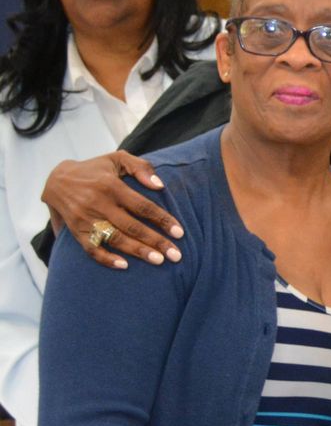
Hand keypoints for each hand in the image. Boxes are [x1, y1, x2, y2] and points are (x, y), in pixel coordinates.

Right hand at [42, 151, 182, 269]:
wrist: (56, 180)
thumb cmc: (95, 169)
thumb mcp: (118, 159)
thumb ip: (141, 168)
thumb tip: (160, 186)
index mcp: (111, 186)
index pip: (142, 206)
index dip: (162, 220)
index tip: (179, 233)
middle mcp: (98, 203)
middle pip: (132, 226)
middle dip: (155, 241)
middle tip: (176, 255)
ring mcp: (85, 219)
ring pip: (114, 239)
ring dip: (137, 251)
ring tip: (158, 261)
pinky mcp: (75, 230)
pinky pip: (90, 248)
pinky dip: (105, 258)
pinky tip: (123, 266)